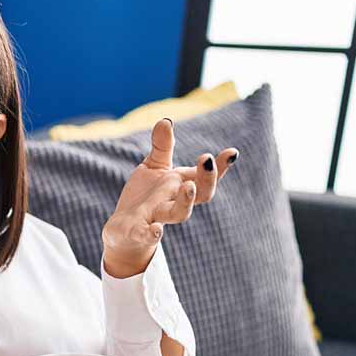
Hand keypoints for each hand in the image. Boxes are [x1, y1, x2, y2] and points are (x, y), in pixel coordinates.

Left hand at [102, 118, 238, 277]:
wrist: (124, 229)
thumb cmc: (145, 195)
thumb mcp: (153, 167)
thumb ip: (162, 146)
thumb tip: (167, 120)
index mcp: (181, 184)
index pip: (205, 176)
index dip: (220, 166)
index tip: (232, 152)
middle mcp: (174, 201)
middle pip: (201, 195)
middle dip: (207, 179)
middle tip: (206, 159)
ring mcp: (158, 217)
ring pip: (178, 214)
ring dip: (186, 202)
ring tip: (189, 187)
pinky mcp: (138, 231)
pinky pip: (147, 235)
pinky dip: (152, 233)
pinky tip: (155, 229)